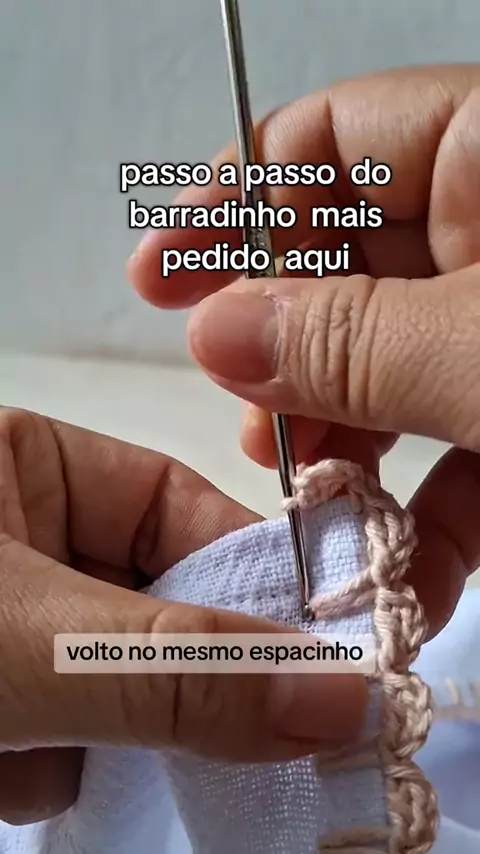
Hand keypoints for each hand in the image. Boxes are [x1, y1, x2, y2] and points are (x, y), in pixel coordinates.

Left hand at [0, 408, 364, 824]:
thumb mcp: (35, 637)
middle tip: (224, 737)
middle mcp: (23, 533)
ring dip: (92, 735)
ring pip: (109, 677)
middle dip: (166, 675)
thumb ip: (179, 666)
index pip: (174, 501)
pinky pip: (60, 729)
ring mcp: (9, 617)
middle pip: (152, 600)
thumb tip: (337, 696)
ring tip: (43, 752)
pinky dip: (44, 767)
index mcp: (27, 464)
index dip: (245, 573)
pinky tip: (7, 773)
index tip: (308, 651)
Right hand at [128, 64, 479, 643]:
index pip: (330, 140)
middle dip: (286, 346)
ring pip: (399, 369)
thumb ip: (356, 340)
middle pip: (354, 266)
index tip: (159, 275)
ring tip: (306, 498)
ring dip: (345, 442)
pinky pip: (465, 451)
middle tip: (240, 410)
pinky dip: (428, 516)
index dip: (235, 202)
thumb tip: (216, 328)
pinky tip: (393, 571)